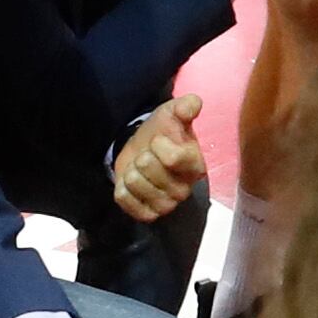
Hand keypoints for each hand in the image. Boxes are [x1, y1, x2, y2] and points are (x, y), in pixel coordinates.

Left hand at [109, 94, 204, 222]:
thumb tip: (194, 103)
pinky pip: (124, 199)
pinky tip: (131, 183)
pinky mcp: (147, 214)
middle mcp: (183, 189)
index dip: (159, 144)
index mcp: (195, 166)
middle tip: (148, 155)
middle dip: (142, 156)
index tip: (159, 140)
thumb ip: (186, 107)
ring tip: (140, 168)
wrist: (144, 150)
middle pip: (148, 168)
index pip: (172, 157)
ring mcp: (165, 204)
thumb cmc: (162, 133)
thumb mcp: (173, 114)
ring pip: (135, 183)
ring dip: (131, 171)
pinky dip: (122, 188)